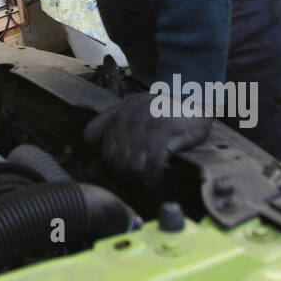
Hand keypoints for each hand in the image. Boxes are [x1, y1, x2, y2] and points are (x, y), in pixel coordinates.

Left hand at [83, 91, 211, 182]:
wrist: (194, 97)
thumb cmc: (158, 107)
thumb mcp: (128, 108)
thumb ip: (104, 125)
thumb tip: (87, 148)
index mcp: (121, 113)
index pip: (106, 151)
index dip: (114, 166)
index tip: (123, 170)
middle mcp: (133, 120)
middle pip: (119, 162)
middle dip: (126, 174)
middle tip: (137, 179)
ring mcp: (152, 128)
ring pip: (134, 166)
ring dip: (139, 179)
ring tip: (146, 181)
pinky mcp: (170, 136)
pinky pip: (155, 165)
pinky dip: (153, 179)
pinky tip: (154, 183)